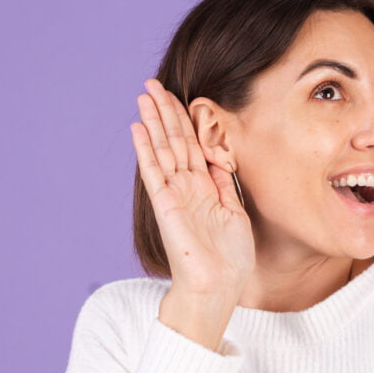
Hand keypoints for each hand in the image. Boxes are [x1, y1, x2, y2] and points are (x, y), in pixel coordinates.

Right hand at [131, 77, 255, 295]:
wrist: (218, 289)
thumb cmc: (229, 260)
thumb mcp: (235, 214)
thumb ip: (225, 185)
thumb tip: (221, 158)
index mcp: (206, 188)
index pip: (193, 145)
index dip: (186, 120)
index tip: (178, 95)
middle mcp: (187, 188)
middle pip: (175, 140)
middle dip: (165, 111)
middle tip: (152, 83)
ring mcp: (175, 195)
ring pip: (163, 149)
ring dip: (153, 121)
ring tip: (144, 95)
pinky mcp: (166, 205)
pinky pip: (154, 172)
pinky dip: (146, 149)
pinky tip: (138, 127)